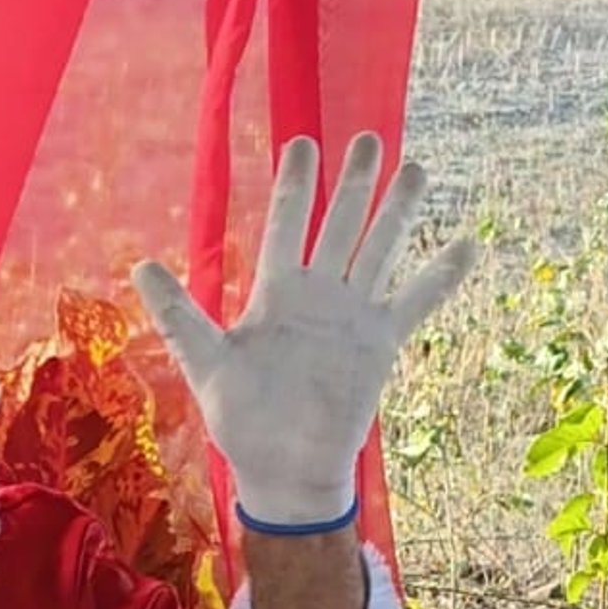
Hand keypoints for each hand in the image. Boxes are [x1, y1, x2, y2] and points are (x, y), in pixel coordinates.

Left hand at [132, 136, 476, 529]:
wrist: (286, 469)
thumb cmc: (241, 420)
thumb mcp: (205, 361)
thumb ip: (178, 313)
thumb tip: (139, 266)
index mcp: (276, 292)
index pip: (288, 222)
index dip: (296, 184)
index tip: (303, 143)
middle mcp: (318, 293)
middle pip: (341, 223)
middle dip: (355, 182)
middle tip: (369, 139)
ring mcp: (353, 314)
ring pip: (380, 248)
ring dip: (398, 211)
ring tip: (416, 169)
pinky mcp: (380, 342)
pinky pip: (416, 300)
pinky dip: (442, 275)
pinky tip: (468, 244)